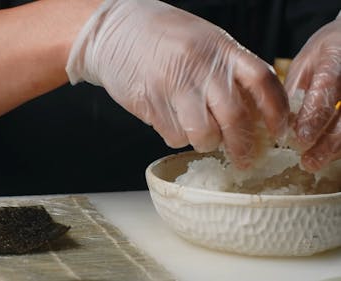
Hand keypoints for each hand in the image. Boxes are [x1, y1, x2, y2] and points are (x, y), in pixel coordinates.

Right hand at [66, 0, 287, 167]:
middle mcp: (200, 66)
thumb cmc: (163, 36)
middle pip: (235, 117)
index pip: (262, 81)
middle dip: (243, 147)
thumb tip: (252, 111)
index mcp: (220, 47)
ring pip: (203, 134)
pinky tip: (170, 121)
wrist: (115, 30)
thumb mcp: (205, 41)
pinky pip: (173, 135)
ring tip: (200, 136)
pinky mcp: (149, 102)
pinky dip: (177, 137)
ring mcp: (173, 84)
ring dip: (206, 143)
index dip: (276, 111)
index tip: (278, 131)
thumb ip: (228, 70)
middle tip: (244, 160)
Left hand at [285, 14, 340, 171]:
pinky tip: (328, 154)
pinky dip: (340, 144)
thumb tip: (276, 120)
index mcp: (335, 57)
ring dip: (335, 147)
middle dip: (328, 141)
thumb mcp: (307, 62)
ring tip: (314, 162)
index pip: (326, 88)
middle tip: (308, 160)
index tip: (301, 138)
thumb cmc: (328, 51)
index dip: (314, 115)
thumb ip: (295, 89)